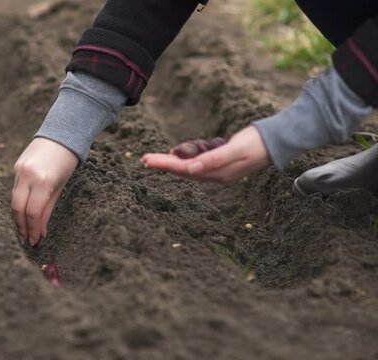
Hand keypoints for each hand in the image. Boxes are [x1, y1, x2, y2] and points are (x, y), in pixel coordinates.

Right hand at [12, 137, 78, 245]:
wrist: (61, 134)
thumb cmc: (67, 162)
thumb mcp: (61, 187)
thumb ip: (48, 209)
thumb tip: (41, 231)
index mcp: (43, 181)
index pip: (33, 212)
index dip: (33, 229)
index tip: (35, 241)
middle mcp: (27, 175)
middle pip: (18, 207)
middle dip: (21, 226)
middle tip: (26, 240)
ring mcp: (19, 170)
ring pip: (14, 199)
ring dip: (18, 216)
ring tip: (25, 230)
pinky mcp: (16, 167)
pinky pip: (15, 189)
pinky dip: (19, 202)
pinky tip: (24, 212)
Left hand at [141, 126, 270, 183]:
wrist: (276, 141)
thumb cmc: (256, 143)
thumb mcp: (234, 149)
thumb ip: (213, 159)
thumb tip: (191, 169)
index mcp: (217, 173)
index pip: (184, 170)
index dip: (165, 165)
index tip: (147, 160)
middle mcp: (215, 175)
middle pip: (183, 170)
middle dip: (163, 164)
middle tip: (143, 159)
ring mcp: (218, 171)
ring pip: (189, 166)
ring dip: (177, 158)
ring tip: (164, 154)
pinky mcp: (220, 164)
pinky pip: (198, 161)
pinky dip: (188, 155)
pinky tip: (181, 153)